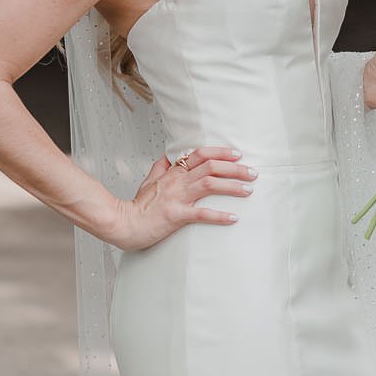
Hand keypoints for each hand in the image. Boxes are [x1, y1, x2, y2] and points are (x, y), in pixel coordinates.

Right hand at [110, 142, 256, 248]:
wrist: (123, 223)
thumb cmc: (137, 206)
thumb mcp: (149, 180)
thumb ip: (161, 167)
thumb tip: (170, 157)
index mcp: (172, 173)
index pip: (199, 154)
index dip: (221, 152)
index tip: (238, 155)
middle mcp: (177, 182)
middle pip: (210, 166)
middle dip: (235, 168)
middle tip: (252, 173)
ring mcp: (177, 198)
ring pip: (209, 184)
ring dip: (232, 186)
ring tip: (248, 190)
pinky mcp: (176, 215)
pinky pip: (202, 214)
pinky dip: (219, 215)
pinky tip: (233, 218)